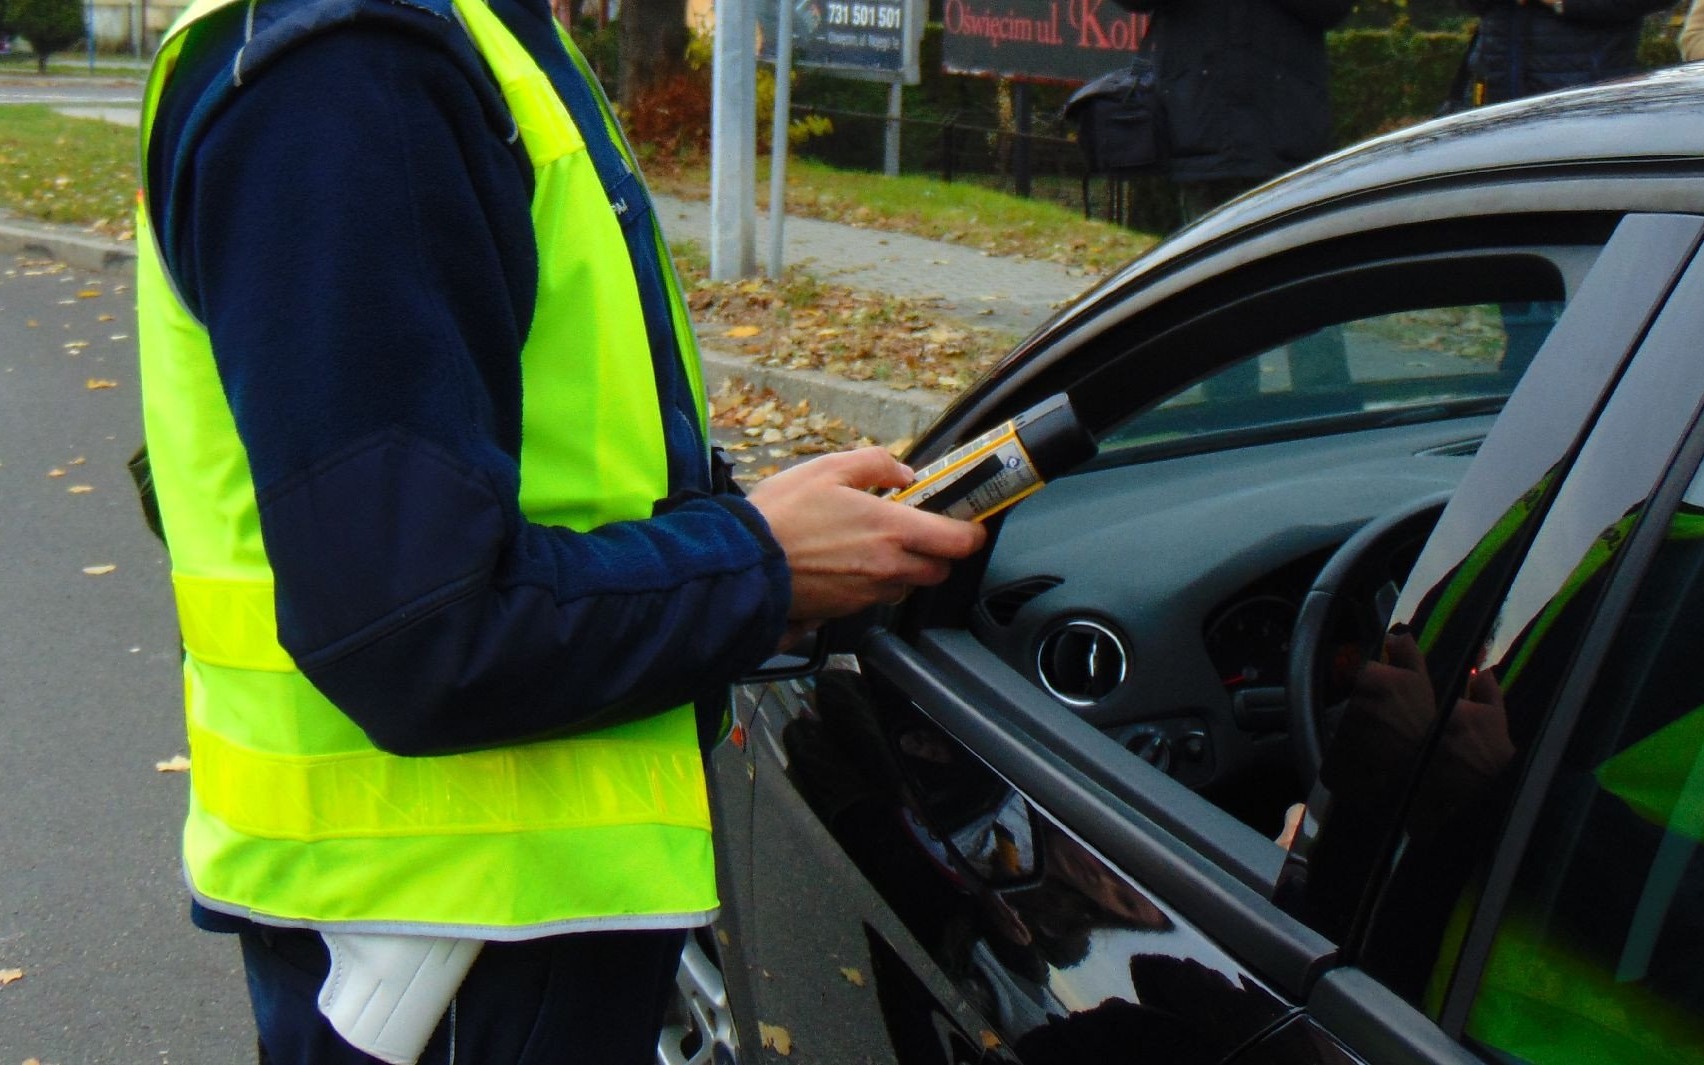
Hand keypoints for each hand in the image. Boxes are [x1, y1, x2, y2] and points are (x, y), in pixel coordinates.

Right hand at [747, 446, 986, 624]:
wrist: (741, 563)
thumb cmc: (782, 514)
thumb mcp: (828, 468)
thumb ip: (875, 464)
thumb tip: (904, 474)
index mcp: (891, 530)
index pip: (957, 542)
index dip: (971, 533)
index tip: (967, 523)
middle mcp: (887, 568)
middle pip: (939, 570)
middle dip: (936, 552)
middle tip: (917, 530)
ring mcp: (867, 593)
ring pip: (907, 586)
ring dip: (904, 569)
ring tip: (875, 546)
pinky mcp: (846, 610)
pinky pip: (876, 597)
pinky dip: (873, 582)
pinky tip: (848, 562)